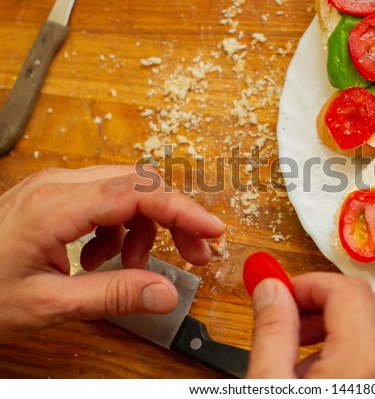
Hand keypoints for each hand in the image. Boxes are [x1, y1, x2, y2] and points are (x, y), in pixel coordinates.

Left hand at [0, 165, 223, 336]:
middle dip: (174, 216)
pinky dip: (120, 227)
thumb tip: (168, 293)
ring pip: (126, 189)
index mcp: (56, 206)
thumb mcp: (48, 304)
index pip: (139, 193)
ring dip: (145, 225)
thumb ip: (113, 296)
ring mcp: (56, 186)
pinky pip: (106, 199)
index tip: (213, 230)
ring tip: (133, 264)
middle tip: (193, 252)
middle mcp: (59, 185)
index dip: (184, 210)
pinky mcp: (54, 195)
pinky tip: (102, 257)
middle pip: (140, 183)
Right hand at [247, 272, 374, 377]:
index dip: (310, 284)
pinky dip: (360, 354)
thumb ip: (271, 333)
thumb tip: (270, 289)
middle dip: (328, 302)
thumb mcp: (270, 387)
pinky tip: (328, 376)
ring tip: (303, 357)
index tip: (283, 294)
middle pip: (372, 303)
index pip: (347, 289)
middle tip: (292, 320)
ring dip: (343, 328)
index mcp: (366, 363)